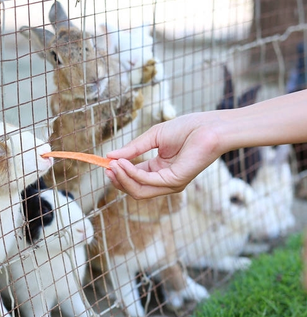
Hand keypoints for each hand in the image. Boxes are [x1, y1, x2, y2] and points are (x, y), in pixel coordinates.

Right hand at [105, 112, 223, 198]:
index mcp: (159, 169)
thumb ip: (132, 149)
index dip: (118, 172)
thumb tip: (110, 156)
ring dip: (122, 178)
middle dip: (118, 180)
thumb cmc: (187, 128)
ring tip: (111, 165)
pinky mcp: (175, 182)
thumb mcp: (152, 137)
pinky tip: (123, 163)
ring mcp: (170, 184)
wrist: (210, 126)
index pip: (134, 178)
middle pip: (134, 189)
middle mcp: (164, 180)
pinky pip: (147, 182)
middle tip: (106, 167)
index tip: (105, 163)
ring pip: (138, 190)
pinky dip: (132, 174)